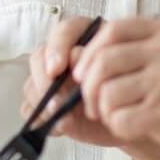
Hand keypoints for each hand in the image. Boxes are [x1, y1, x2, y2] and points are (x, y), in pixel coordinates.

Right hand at [22, 17, 122, 147]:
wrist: (130, 114)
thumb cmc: (127, 85)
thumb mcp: (118, 70)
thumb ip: (96, 60)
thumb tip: (74, 56)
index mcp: (83, 38)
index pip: (62, 32)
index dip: (56, 48)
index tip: (57, 69)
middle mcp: (62, 56)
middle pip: (39, 58)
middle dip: (44, 80)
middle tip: (57, 102)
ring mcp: (50, 81)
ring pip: (31, 85)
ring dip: (44, 103)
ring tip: (65, 120)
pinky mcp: (45, 104)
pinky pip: (29, 109)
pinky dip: (40, 119)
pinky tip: (60, 127)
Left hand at [71, 18, 159, 159]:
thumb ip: (151, 48)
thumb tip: (96, 56)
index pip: (111, 30)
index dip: (90, 51)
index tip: (86, 72)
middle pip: (102, 61)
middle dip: (88, 86)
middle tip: (92, 104)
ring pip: (107, 93)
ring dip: (104, 111)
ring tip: (118, 118)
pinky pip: (120, 120)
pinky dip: (120, 128)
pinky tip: (135, 128)